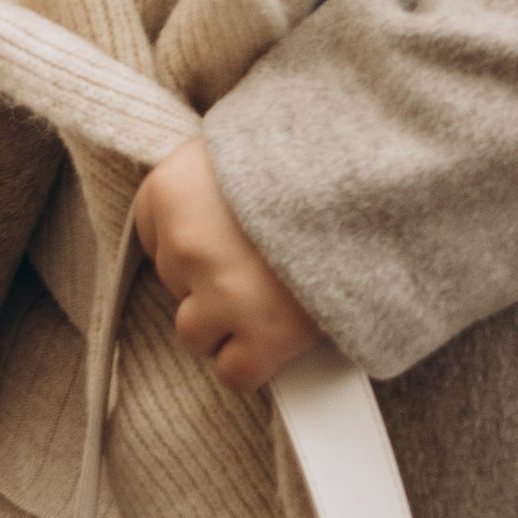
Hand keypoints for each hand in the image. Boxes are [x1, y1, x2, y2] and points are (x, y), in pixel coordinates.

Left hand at [131, 136, 323, 394]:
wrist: (367, 178)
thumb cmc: (306, 156)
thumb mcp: (240, 145)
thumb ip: (206, 182)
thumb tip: (194, 216)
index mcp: (171, 188)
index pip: (150, 233)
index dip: (187, 237)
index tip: (216, 233)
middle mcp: (185, 243)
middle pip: (174, 282)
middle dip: (208, 276)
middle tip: (253, 256)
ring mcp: (221, 293)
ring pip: (194, 333)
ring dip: (226, 321)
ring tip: (264, 293)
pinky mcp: (261, 335)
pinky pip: (234, 372)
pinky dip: (254, 360)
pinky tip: (275, 330)